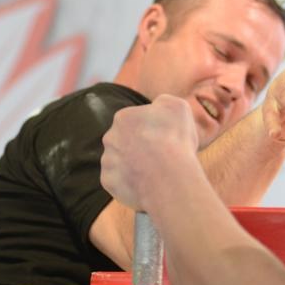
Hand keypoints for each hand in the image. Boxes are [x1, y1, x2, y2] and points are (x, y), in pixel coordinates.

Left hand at [101, 95, 200, 210]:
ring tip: (155, 172)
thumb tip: (158, 106)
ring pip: (120, 160)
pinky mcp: (108, 181)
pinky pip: (119, 180)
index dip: (151, 129)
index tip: (164, 138)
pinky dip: (131, 182)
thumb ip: (163, 102)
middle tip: (159, 156)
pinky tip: (147, 183)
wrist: (168, 178)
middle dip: (139, 146)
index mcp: (123, 117)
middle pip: (125, 140)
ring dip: (134, 164)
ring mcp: (107, 160)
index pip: (135, 121)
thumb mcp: (177, 107)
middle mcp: (109, 137)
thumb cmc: (174, 141)